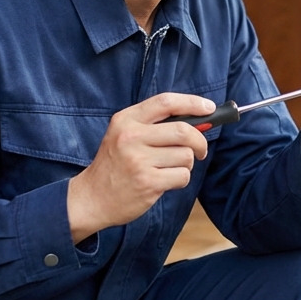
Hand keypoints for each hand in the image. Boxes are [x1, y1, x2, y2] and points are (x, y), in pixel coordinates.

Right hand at [67, 93, 213, 242]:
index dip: (192, 103)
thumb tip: (197, 119)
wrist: (92, 197)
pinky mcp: (147, 182)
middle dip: (199, 141)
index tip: (209, 107)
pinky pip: (182, 176)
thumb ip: (154, 124)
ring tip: (168, 168)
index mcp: (125, 120)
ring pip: (186, 156)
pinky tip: (164, 181)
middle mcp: (131, 137)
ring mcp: (138, 161)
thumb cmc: (115, 165)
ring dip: (186, 164)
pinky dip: (180, 179)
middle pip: (183, 130)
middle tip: (200, 149)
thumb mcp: (123, 134)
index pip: (165, 102)